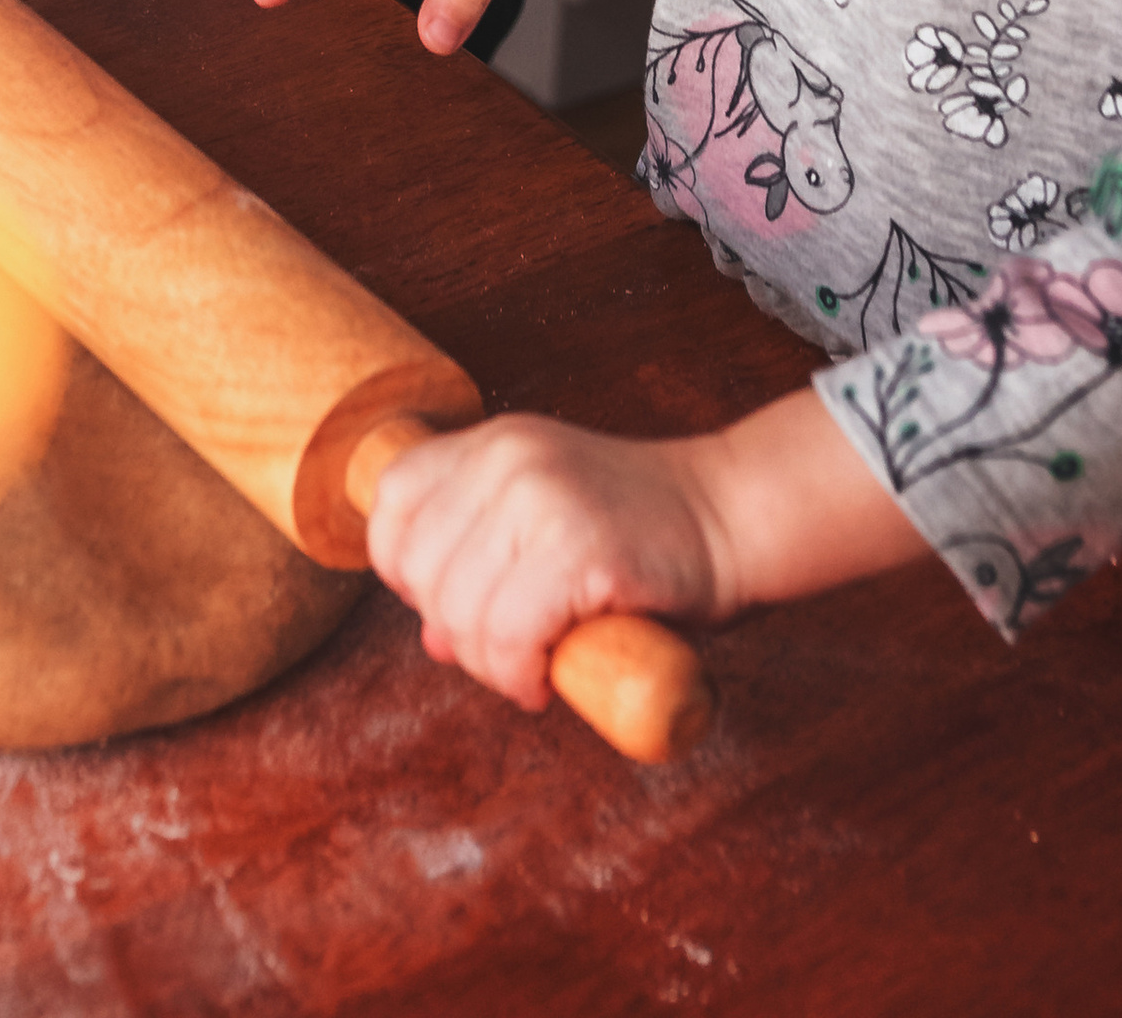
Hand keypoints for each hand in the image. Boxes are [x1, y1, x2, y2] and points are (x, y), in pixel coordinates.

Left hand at [368, 387, 925, 711]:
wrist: (730, 518)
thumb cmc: (642, 535)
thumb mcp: (546, 526)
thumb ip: (484, 563)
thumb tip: (434, 639)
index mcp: (492, 442)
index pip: (391, 499)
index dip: (404, 568)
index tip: (453, 605)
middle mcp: (507, 458)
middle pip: (418, 570)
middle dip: (454, 631)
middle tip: (508, 649)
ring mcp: (542, 498)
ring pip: (459, 614)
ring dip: (490, 664)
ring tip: (533, 666)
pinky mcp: (580, 550)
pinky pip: (508, 636)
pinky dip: (518, 675)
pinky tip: (545, 679)